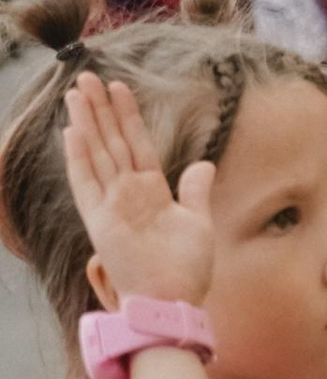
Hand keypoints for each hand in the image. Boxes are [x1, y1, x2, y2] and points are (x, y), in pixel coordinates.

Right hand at [62, 73, 217, 309]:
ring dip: (86, 122)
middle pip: (111, 141)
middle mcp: (127, 194)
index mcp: (150, 191)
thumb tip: (202, 163)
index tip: (119, 87)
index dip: (127, 116)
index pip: (136, 143)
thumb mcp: (198, 222)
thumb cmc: (185, 270)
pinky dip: (78, 158)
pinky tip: (72, 131)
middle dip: (100, 108)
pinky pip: (87, 183)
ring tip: (77, 92)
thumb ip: (195, 191)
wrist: (174, 303)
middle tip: (87, 76)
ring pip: (97, 154)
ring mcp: (112, 205)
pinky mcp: (100, 221)